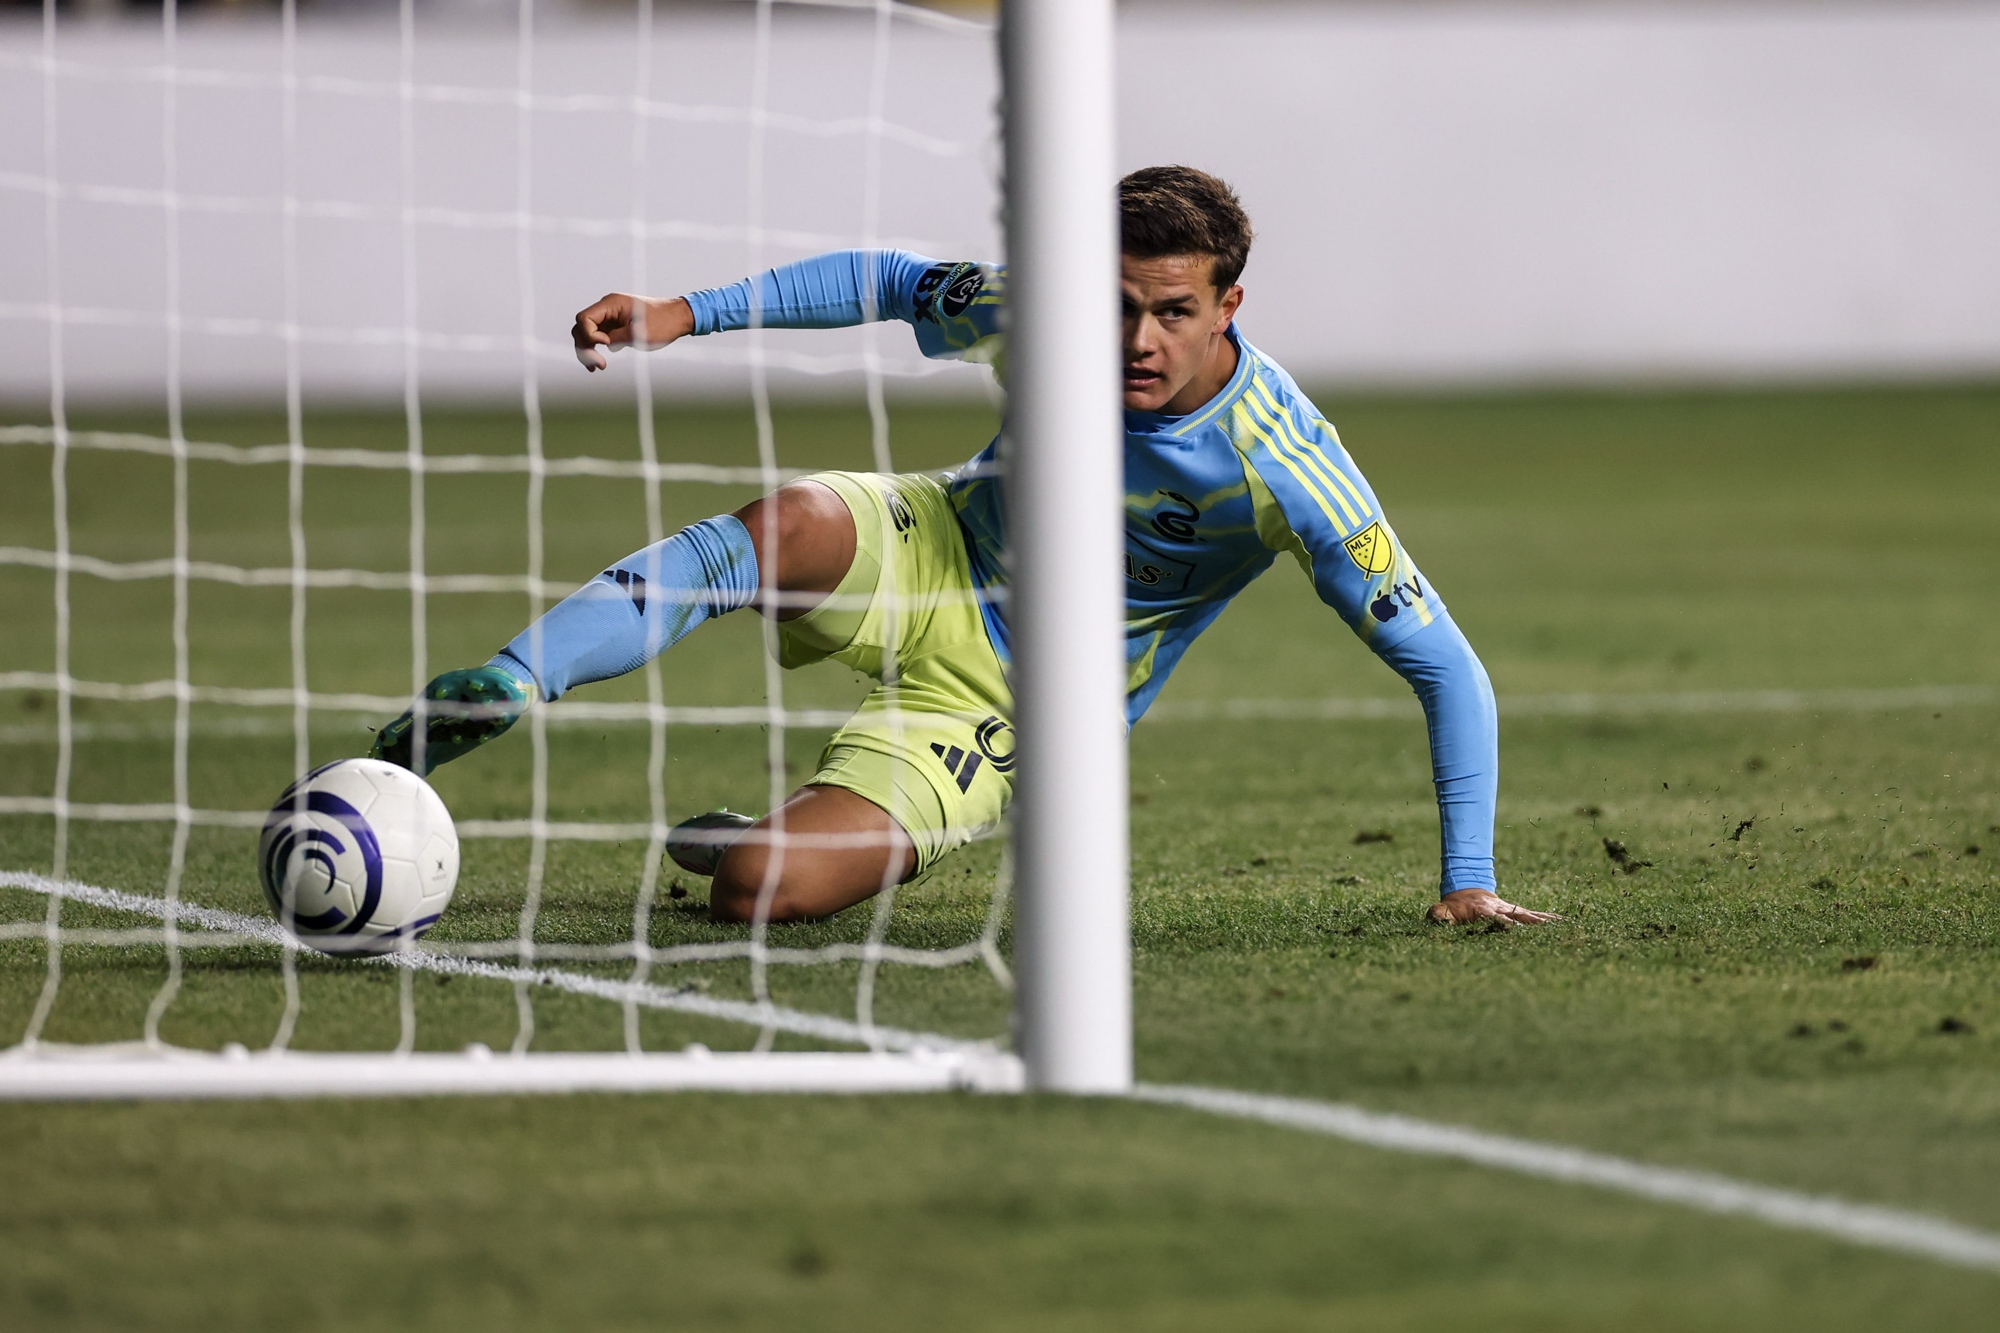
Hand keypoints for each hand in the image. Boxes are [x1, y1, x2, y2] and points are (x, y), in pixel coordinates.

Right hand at [572, 293, 693, 370]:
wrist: (678, 318)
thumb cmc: (662, 323)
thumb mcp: (638, 334)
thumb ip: (615, 338)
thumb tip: (600, 344)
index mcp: (611, 304)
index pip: (584, 318)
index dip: (589, 335)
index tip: (607, 344)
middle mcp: (607, 308)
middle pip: (582, 327)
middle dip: (585, 346)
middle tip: (597, 366)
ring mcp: (610, 317)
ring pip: (587, 333)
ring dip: (587, 350)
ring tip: (595, 368)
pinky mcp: (615, 326)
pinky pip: (598, 337)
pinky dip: (596, 349)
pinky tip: (599, 363)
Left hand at [1426, 888, 1560, 925]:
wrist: (1467, 891)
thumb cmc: (1453, 907)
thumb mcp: (1441, 910)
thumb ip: (1438, 915)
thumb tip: (1434, 917)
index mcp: (1483, 911)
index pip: (1494, 917)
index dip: (1502, 922)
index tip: (1511, 927)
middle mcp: (1501, 909)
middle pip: (1518, 916)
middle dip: (1531, 922)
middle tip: (1546, 929)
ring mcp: (1512, 910)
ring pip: (1530, 915)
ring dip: (1545, 921)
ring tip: (1564, 926)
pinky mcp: (1519, 912)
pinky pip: (1536, 915)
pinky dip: (1550, 918)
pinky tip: (1566, 922)